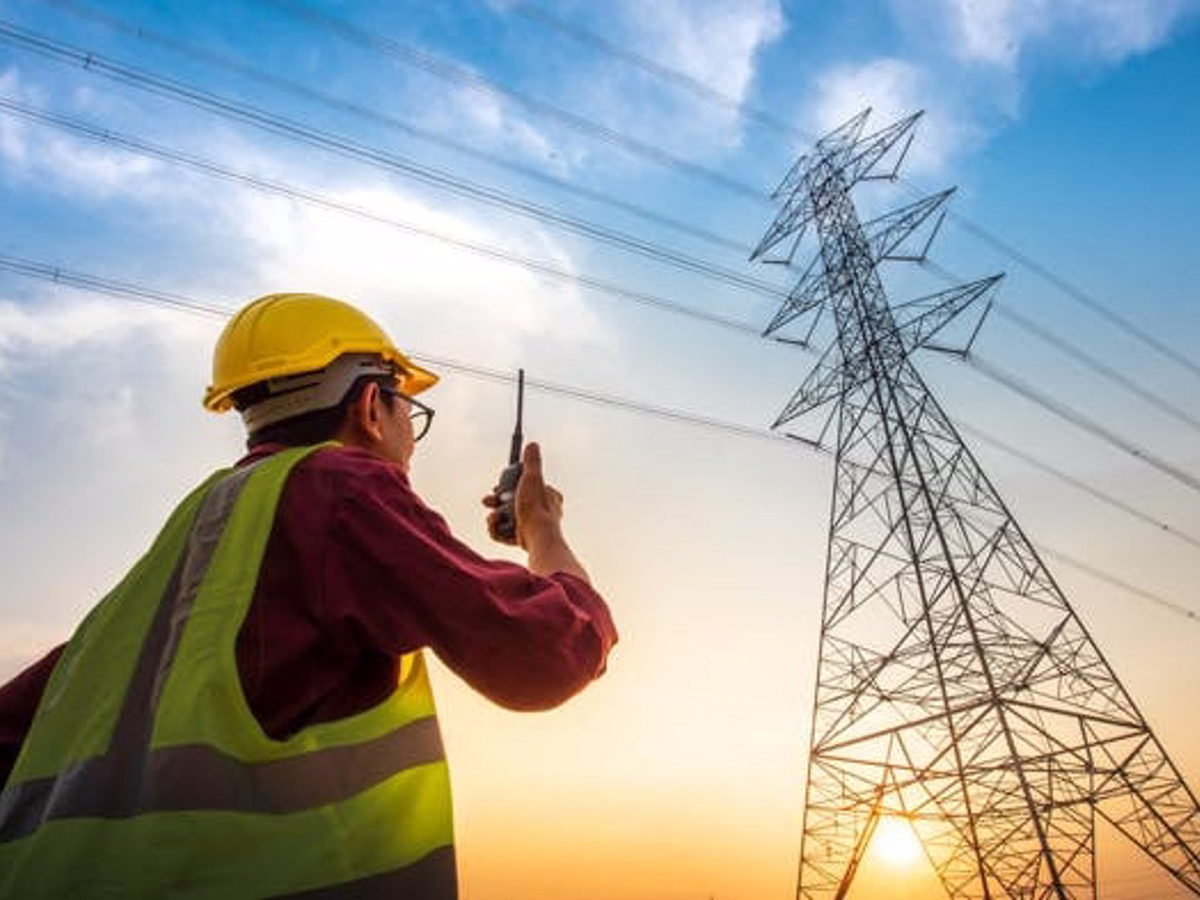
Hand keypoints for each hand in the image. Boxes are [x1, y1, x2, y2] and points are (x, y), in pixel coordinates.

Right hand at [481, 443, 588, 581]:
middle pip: (512, 503)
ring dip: (494, 515)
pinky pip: (504, 533)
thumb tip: (533, 445)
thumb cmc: (536, 508)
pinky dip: (496, 528)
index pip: (524, 486)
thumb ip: (532, 462)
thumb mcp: (532, 478)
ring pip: (507, 518)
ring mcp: (532, 527)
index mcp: (548, 496)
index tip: (497, 487)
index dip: (508, 486)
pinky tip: (495, 524)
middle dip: (496, 501)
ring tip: (493, 516)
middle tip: (488, 501)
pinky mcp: (522, 539)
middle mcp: (542, 512)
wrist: (537, 537)